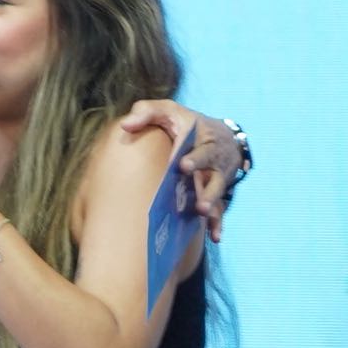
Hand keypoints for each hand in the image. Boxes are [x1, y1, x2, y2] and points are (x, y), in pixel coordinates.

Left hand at [124, 100, 240, 238]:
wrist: (222, 135)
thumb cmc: (184, 123)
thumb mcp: (167, 110)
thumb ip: (146, 112)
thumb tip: (125, 125)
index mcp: (198, 136)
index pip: (195, 146)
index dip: (190, 156)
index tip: (181, 165)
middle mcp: (210, 157)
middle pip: (209, 170)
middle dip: (203, 182)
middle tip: (197, 196)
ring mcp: (216, 176)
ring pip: (216, 190)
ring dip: (211, 202)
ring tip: (202, 212)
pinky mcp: (217, 191)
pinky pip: (221, 208)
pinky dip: (218, 222)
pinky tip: (214, 236)